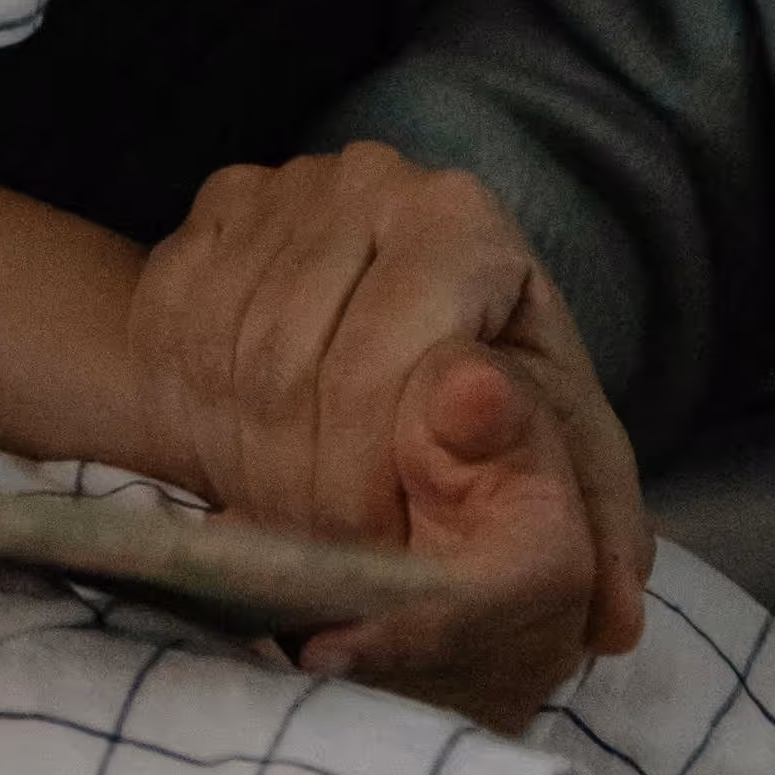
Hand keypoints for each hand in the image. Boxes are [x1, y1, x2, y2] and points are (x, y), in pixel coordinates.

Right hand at [132, 144, 648, 708]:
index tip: (384, 550)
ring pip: (229, 359)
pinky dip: (198, 416)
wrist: (390, 363)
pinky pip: (172, 334)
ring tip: (299, 511)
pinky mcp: (202, 224)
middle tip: (332, 549)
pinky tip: (246, 451)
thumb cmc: (496, 419)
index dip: (370, 485)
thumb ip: (587, 518)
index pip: (379, 369)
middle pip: (295, 365)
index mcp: (461, 220)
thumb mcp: (559, 466)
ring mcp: (276, 192)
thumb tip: (602, 595)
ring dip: (253, 465)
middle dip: (309, 489)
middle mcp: (368, 179)